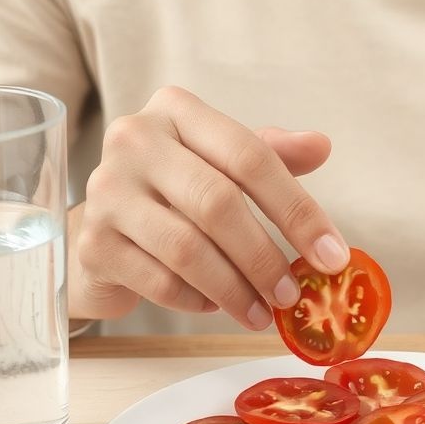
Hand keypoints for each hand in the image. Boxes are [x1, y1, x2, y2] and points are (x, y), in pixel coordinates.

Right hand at [67, 86, 348, 329]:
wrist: (100, 226)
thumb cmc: (174, 190)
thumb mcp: (222, 162)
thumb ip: (271, 154)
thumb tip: (321, 145)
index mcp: (176, 110)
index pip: (250, 156)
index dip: (297, 209)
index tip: (332, 255)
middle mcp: (134, 140)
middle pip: (217, 203)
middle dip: (264, 257)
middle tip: (291, 295)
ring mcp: (107, 192)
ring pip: (187, 249)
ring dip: (234, 290)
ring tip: (261, 313)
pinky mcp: (92, 244)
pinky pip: (160, 281)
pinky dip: (195, 301)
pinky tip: (212, 305)